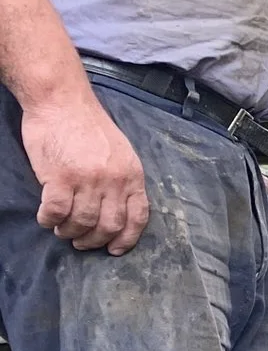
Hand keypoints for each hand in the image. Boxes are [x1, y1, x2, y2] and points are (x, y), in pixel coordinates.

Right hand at [19, 89, 148, 252]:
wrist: (62, 100)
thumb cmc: (88, 126)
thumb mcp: (121, 153)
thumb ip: (123, 180)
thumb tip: (119, 209)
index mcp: (132, 176)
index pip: (137, 217)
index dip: (127, 239)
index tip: (114, 249)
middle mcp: (113, 181)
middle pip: (109, 225)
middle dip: (95, 241)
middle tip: (81, 243)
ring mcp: (87, 180)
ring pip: (82, 222)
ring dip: (70, 232)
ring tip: (62, 231)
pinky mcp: (60, 177)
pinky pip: (56, 211)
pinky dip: (50, 220)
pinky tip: (46, 219)